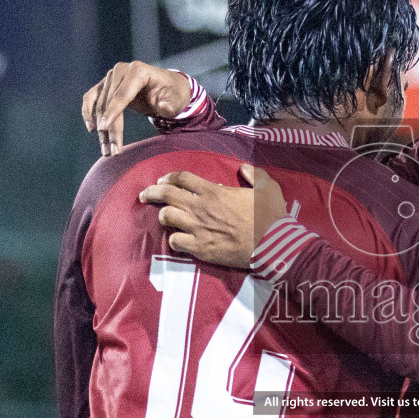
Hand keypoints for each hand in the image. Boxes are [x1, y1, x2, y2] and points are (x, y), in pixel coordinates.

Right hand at [81, 61, 194, 156]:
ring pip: (99, 104)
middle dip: (109, 128)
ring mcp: (112, 76)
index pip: (122, 95)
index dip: (113, 112)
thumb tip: (162, 106)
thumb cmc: (174, 95)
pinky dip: (89, 113)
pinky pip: (91, 98)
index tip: (104, 128)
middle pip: (109, 102)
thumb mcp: (176, 101)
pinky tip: (92, 129)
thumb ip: (169, 106)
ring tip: (106, 149)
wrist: (169, 88)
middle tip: (112, 152)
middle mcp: (122, 70)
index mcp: (139, 71)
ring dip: (100, 128)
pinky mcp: (106, 84)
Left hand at [139, 166, 287, 268]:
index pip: (182, 178)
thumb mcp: (267, 187)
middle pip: (166, 195)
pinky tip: (177, 238)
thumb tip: (244, 169)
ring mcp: (198, 229)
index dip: (169, 177)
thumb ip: (254, 174)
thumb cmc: (270, 215)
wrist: (272, 245)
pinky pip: (175, 242)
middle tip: (145, 195)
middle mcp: (201, 208)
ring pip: (167, 217)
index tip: (163, 180)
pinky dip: (174, 239)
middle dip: (151, 192)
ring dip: (162, 215)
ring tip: (163, 216)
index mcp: (214, 191)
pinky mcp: (200, 248)